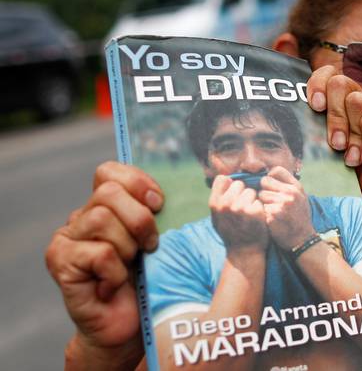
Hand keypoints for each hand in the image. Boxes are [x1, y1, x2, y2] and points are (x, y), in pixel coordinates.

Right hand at [45, 161, 162, 366]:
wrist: (127, 325)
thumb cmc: (146, 279)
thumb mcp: (156, 238)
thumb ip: (153, 212)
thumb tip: (164, 192)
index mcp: (104, 205)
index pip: (110, 172)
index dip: (137, 182)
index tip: (159, 204)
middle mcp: (81, 217)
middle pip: (108, 192)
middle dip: (139, 218)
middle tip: (150, 244)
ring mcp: (67, 238)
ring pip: (101, 219)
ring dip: (128, 246)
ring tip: (131, 266)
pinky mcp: (60, 262)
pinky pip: (99, 253)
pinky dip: (116, 272)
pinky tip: (114, 286)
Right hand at [210, 175, 268, 252]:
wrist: (243, 252)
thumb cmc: (231, 232)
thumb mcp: (217, 217)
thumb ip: (219, 198)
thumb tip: (226, 178)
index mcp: (214, 203)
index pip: (222, 179)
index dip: (229, 185)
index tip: (233, 195)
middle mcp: (225, 204)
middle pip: (238, 183)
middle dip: (242, 193)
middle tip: (242, 208)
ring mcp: (240, 207)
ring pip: (251, 191)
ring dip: (252, 200)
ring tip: (248, 215)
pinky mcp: (254, 211)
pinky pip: (259, 201)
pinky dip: (260, 208)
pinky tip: (256, 219)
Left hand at [258, 166, 313, 249]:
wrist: (303, 239)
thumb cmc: (299, 217)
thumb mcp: (300, 197)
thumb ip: (288, 185)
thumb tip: (269, 175)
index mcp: (296, 187)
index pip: (276, 170)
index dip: (270, 177)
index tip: (271, 186)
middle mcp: (290, 193)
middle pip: (264, 181)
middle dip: (264, 190)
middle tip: (270, 201)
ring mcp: (281, 204)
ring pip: (260, 195)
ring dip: (262, 203)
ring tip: (272, 212)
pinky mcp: (272, 215)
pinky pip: (259, 208)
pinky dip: (262, 214)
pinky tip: (270, 220)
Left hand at [307, 65, 361, 204]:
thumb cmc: (350, 179)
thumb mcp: (324, 149)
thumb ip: (315, 125)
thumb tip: (298, 109)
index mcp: (342, 104)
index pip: (327, 74)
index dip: (318, 84)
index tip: (315, 107)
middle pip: (339, 83)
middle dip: (333, 118)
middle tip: (337, 146)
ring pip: (355, 101)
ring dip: (353, 137)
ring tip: (357, 157)